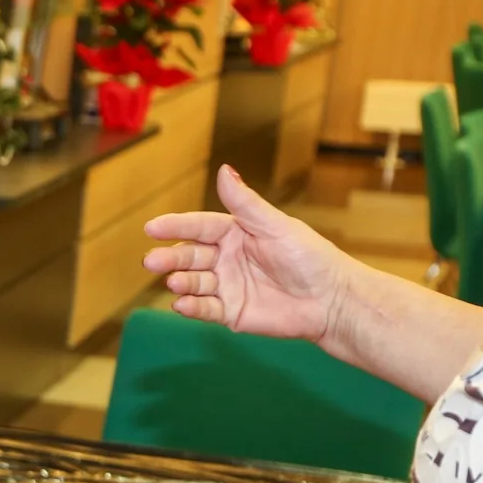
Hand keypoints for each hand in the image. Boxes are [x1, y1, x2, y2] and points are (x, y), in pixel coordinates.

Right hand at [144, 164, 355, 342]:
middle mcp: (227, 258)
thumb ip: (245, 203)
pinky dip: (191, 307)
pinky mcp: (231, 313)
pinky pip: (204, 309)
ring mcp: (227, 286)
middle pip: (190, 255)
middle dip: (170, 257)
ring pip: (194, 283)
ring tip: (175, 282)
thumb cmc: (309, 257)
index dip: (176, 226)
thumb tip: (224, 170)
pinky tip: (182, 304)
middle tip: (152, 261)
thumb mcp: (275, 225)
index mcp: (236, 233)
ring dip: (180, 282)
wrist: (330, 300)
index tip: (152, 227)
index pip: (199, 227)